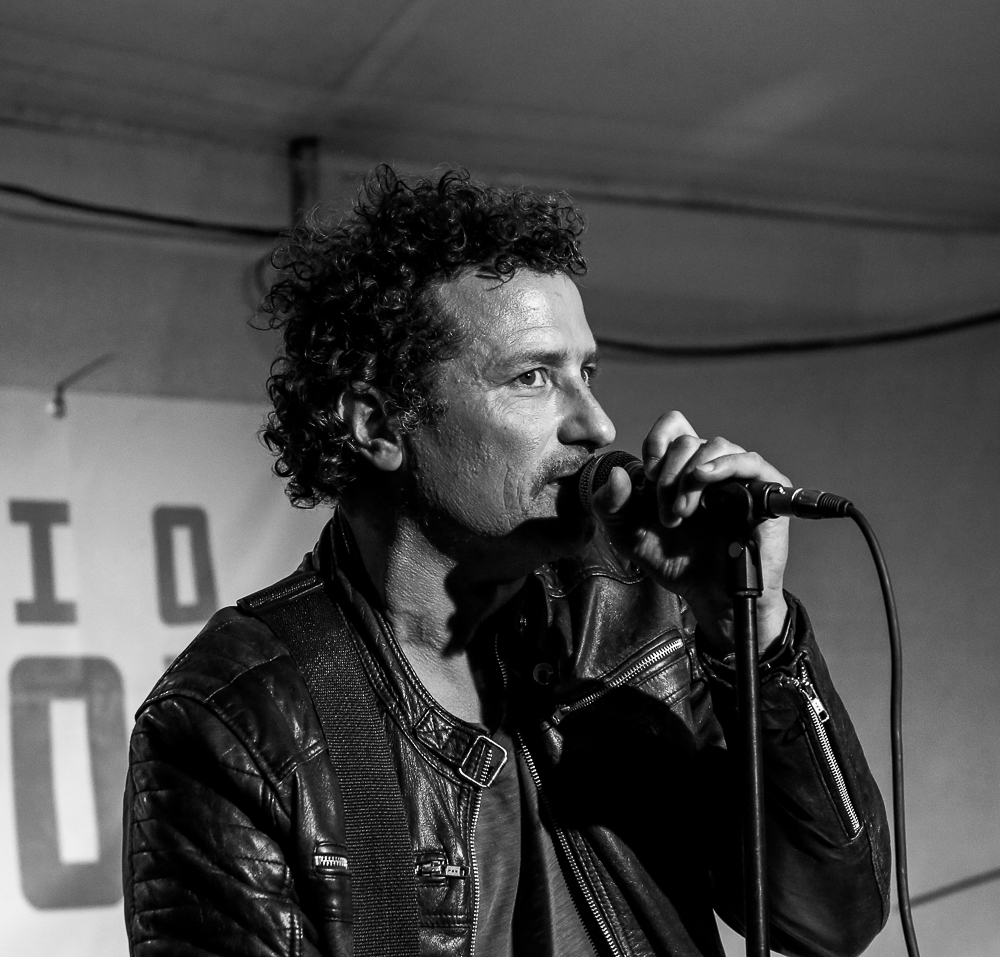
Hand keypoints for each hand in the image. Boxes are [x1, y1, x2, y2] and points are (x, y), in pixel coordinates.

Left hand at [591, 411, 789, 654]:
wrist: (709, 595)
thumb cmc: (674, 562)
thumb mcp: (628, 535)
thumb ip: (611, 505)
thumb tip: (618, 473)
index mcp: (681, 468)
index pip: (674, 427)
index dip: (657, 441)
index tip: (646, 474)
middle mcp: (711, 467)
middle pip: (688, 442)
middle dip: (668, 476)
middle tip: (667, 514)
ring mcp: (739, 477)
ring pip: (716, 446)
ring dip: (691, 476)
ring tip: (683, 512)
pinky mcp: (766, 491)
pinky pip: (750, 462)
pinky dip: (725, 464)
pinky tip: (705, 478)